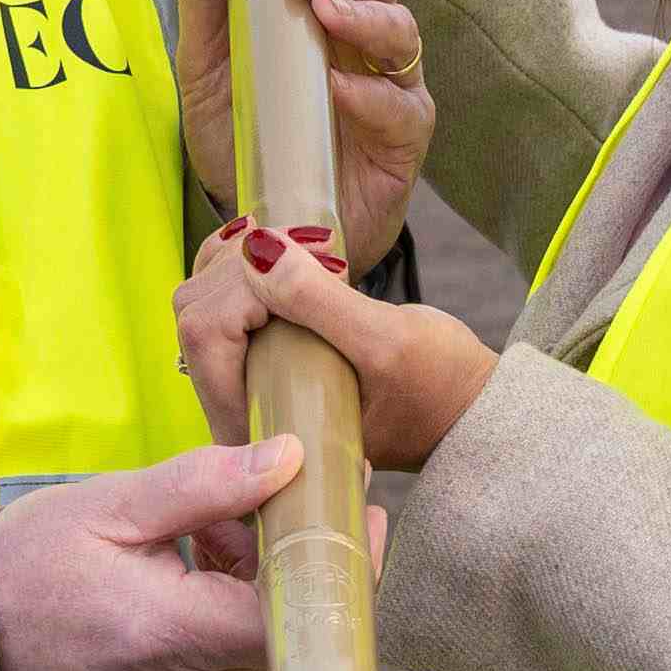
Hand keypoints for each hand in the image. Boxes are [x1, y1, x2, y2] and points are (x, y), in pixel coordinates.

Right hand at [0, 436, 306, 670]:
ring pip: (269, 652)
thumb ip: (206, 483)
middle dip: (290, 562)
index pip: (296, 611)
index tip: (351, 508)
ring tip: (206, 540)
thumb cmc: (20, 569)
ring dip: (260, 590)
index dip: (335, 558)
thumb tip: (290, 458)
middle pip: (292, 631)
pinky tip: (191, 581)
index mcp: (168, 637)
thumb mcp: (109, 505)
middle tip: (257, 505)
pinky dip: (232, 622)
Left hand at [165, 0, 431, 252]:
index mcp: (323, 1)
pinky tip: (337, 87)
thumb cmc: (244, 135)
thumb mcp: (204, 62)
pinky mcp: (402, 138)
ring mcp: (389, 85)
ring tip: (322, 12)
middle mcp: (364, 34)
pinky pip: (402, 104)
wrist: (261, 223)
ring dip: (364, 12)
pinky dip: (370, 92)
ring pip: (402, 29)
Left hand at [181, 220, 495, 467]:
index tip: (306, 268)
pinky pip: (227, 308)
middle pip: (196, 315)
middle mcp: (249, 409)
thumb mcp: (388, 340)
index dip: (241, 285)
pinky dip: (247, 271)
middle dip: (243, 270)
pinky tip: (287, 259)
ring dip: (244, 266)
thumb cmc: (441, 386)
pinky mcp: (269, 364)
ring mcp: (256, 386)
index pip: (204, 336)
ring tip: (304, 256)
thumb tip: (255, 249)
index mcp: (265, 421)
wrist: (475, 409)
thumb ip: (319, 300)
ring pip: (205, 307)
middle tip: (307, 254)